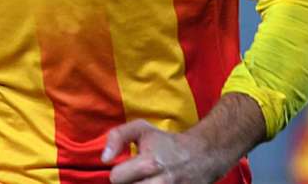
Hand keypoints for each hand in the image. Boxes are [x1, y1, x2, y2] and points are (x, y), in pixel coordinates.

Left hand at [101, 120, 226, 183]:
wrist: (202, 155)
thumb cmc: (167, 142)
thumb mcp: (141, 129)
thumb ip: (118, 136)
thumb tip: (104, 158)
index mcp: (149, 163)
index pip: (116, 178)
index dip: (119, 173)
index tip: (128, 167)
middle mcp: (160, 182)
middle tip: (136, 177)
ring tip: (144, 181)